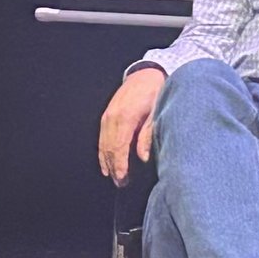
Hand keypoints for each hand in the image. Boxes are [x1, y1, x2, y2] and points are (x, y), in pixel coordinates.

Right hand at [99, 66, 165, 182]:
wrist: (146, 73)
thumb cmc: (156, 92)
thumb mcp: (157, 112)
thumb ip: (148, 135)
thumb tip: (143, 158)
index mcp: (125, 118)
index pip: (119, 148)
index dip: (120, 166)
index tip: (123, 180)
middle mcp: (112, 118)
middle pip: (109, 149)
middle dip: (114, 168)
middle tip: (121, 184)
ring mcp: (107, 116)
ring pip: (103, 145)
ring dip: (107, 162)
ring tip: (114, 177)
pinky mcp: (107, 115)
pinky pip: (102, 137)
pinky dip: (102, 152)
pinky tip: (105, 163)